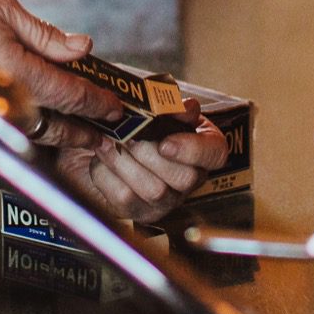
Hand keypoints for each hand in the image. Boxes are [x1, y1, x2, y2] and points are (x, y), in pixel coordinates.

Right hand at [0, 0, 123, 126]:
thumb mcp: (6, 8)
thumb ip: (46, 35)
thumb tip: (82, 47)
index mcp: (16, 71)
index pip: (69, 94)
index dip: (97, 102)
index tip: (115, 107)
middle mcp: (2, 99)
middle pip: (55, 125)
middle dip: (83, 130)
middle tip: (105, 132)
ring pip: (32, 132)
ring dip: (59, 134)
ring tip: (80, 133)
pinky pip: (8, 127)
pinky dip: (32, 130)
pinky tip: (43, 125)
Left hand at [32, 110, 230, 223]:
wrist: (98, 136)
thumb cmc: (133, 118)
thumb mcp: (153, 103)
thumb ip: (170, 102)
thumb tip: (186, 107)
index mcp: (201, 145)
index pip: (215, 154)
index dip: (193, 149)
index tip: (165, 141)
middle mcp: (189, 177)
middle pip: (185, 178)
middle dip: (150, 154)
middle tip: (127, 135)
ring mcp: (166, 200)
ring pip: (154, 190)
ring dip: (125, 162)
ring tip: (107, 140)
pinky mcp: (138, 211)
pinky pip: (124, 198)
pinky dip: (106, 174)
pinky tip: (101, 156)